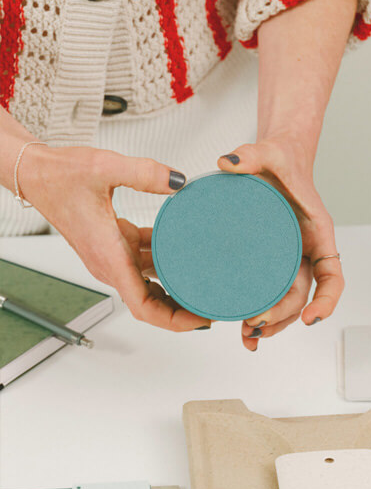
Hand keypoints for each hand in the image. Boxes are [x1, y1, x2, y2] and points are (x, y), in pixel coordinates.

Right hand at [21, 143, 210, 330]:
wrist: (38, 175)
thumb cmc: (59, 179)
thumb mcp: (104, 168)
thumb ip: (145, 173)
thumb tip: (179, 181)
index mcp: (109, 257)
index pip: (142, 307)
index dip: (173, 320)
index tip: (199, 319)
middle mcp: (112, 263)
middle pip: (152, 301)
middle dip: (183, 307)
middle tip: (215, 302)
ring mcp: (115, 255)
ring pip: (151, 281)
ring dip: (177, 284)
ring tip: (207, 280)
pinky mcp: (117, 242)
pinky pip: (147, 259)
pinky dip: (167, 259)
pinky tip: (187, 248)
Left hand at [218, 135, 343, 349]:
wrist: (274, 162)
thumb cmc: (280, 160)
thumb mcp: (267, 153)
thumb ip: (251, 154)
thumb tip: (227, 162)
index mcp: (316, 232)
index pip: (332, 274)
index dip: (327, 300)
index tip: (311, 317)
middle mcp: (305, 250)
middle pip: (304, 295)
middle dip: (284, 316)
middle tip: (254, 322)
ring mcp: (287, 258)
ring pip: (287, 300)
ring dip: (273, 323)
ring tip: (248, 337)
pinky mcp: (269, 261)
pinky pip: (269, 291)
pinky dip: (261, 311)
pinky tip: (243, 330)